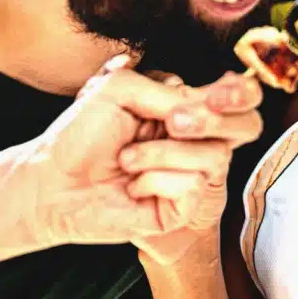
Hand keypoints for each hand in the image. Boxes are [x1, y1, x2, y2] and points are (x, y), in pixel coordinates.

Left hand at [18, 56, 262, 249]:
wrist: (53, 181)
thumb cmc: (80, 133)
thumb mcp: (119, 90)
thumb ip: (167, 90)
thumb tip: (205, 101)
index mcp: (181, 106)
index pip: (235, 96)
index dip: (239, 92)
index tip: (217, 94)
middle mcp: (192, 139)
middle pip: (244, 127)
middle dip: (212, 119)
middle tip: (172, 122)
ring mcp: (189, 174)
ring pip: (215, 156)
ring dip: (162, 153)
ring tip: (127, 160)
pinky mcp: (181, 208)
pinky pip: (193, 186)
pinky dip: (155, 179)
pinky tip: (132, 186)